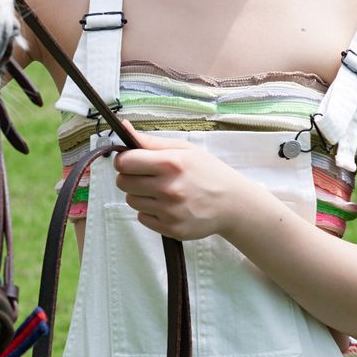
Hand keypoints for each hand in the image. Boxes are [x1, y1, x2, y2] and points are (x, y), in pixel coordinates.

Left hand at [112, 127, 244, 240]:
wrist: (232, 204)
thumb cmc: (208, 172)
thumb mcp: (184, 149)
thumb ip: (150, 141)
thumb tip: (124, 127)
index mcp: (171, 163)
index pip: (125, 162)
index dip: (125, 160)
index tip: (132, 161)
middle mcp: (169, 188)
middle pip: (123, 182)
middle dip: (131, 177)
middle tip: (147, 176)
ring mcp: (169, 211)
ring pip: (131, 201)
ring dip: (140, 195)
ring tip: (161, 191)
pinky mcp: (170, 228)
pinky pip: (142, 218)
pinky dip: (150, 212)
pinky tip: (167, 206)